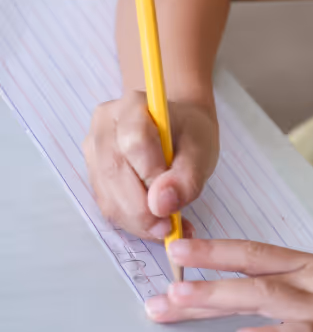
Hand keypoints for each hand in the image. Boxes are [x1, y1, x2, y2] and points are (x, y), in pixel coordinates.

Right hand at [83, 92, 219, 239]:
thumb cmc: (188, 134)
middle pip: (114, 172)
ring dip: (137, 220)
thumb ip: (187, 176)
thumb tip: (161, 206)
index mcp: (133, 105)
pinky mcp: (93, 174)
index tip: (173, 195)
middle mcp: (104, 125)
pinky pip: (107, 204)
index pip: (134, 142)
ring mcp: (93, 150)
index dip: (152, 174)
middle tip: (170, 226)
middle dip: (142, 209)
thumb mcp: (201, 149)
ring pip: (107, 195)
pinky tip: (156, 223)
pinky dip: (132, 221)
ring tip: (168, 226)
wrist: (177, 130)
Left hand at [145, 239, 312, 331]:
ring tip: (179, 302)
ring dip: (219, 297)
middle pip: (250, 270)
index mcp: (309, 267)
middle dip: (203, 270)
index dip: (215, 249)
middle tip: (162, 275)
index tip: (177, 250)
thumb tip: (251, 313)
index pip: (254, 252)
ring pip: (266, 295)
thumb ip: (292, 299)